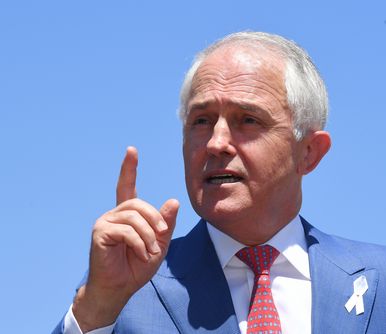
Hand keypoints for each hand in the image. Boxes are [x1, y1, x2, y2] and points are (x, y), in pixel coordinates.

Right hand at [72, 146, 178, 331]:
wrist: (119, 288)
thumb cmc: (137, 266)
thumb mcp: (159, 244)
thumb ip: (166, 223)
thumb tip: (173, 201)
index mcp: (127, 215)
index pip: (126, 186)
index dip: (129, 168)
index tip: (132, 150)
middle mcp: (114, 214)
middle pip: (138, 203)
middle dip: (155, 219)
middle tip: (161, 236)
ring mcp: (105, 222)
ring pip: (134, 217)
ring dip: (148, 235)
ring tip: (151, 251)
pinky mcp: (100, 233)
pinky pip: (126, 230)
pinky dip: (139, 243)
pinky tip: (141, 254)